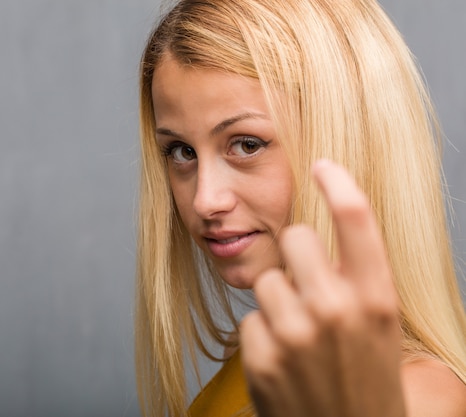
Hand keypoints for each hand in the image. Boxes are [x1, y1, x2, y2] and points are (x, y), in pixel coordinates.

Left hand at [239, 160, 405, 416]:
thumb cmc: (367, 383)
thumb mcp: (382, 330)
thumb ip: (360, 283)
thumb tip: (328, 240)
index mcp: (376, 299)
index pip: (356, 219)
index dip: (337, 183)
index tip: (321, 166)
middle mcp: (335, 309)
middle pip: (294, 239)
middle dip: (298, 257)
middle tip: (309, 288)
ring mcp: (295, 334)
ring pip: (266, 281)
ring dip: (279, 302)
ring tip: (299, 337)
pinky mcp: (261, 359)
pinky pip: (249, 320)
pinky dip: (262, 337)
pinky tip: (283, 363)